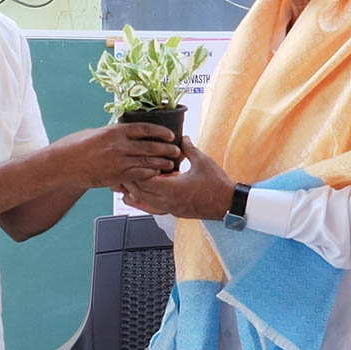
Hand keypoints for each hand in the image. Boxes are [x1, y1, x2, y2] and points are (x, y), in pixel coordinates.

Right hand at [54, 123, 179, 188]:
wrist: (61, 164)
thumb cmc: (75, 146)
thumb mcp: (96, 133)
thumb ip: (113, 134)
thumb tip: (126, 132)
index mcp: (114, 131)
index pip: (144, 128)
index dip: (160, 131)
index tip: (170, 134)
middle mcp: (118, 145)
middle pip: (149, 146)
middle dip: (166, 149)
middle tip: (177, 151)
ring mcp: (117, 162)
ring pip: (146, 162)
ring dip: (161, 163)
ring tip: (172, 165)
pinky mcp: (114, 176)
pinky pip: (137, 175)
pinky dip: (149, 174)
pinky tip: (157, 175)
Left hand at [120, 138, 234, 220]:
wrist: (228, 204)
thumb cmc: (217, 185)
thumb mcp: (202, 161)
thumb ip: (189, 148)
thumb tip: (182, 137)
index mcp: (173, 188)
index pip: (146, 180)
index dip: (137, 171)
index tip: (132, 162)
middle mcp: (169, 201)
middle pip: (140, 194)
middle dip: (130, 183)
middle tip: (122, 172)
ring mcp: (171, 208)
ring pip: (145, 204)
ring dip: (136, 194)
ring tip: (127, 185)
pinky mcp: (175, 212)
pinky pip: (154, 208)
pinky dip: (145, 202)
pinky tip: (141, 197)